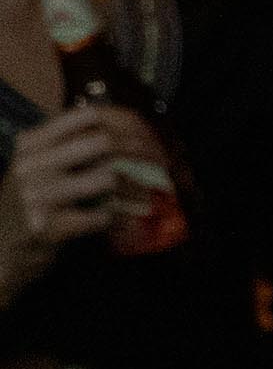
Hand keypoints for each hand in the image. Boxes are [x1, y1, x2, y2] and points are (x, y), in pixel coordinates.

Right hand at [0, 103, 169, 299]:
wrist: (0, 251)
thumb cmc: (29, 206)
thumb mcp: (37, 168)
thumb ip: (67, 147)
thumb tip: (126, 129)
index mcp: (30, 144)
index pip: (84, 116)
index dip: (123, 120)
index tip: (145, 131)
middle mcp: (30, 165)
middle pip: (101, 142)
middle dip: (139, 149)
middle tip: (160, 160)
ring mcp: (37, 195)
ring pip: (107, 177)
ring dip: (134, 189)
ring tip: (145, 196)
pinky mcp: (48, 226)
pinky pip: (102, 215)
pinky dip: (119, 218)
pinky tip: (122, 220)